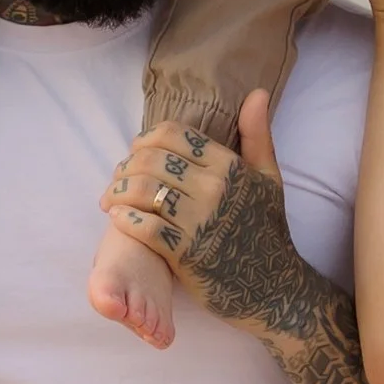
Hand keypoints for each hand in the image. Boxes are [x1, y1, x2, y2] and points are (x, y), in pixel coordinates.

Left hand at [103, 96, 288, 323]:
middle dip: (126, 165)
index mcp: (229, 166)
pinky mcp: (184, 253)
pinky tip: (117, 219)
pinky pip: (142, 227)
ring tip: (110, 199)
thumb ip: (258, 136)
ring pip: (141, 191)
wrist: (274, 289)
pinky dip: (123, 220)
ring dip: (117, 192)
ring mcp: (197, 221)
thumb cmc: (268, 231)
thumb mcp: (269, 180)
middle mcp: (213, 188)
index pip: (173, 134)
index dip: (146, 139)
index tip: (136, 152)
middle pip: (151, 159)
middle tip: (118, 178)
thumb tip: (256, 94)